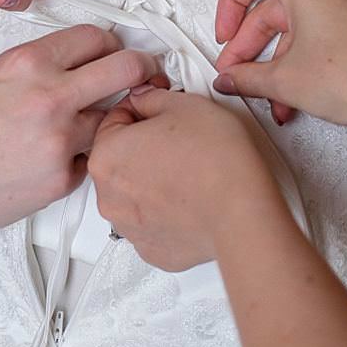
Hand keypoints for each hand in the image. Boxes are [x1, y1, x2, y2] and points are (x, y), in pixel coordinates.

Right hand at [0, 24, 161, 234]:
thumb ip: (37, 67)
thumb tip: (79, 62)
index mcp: (28, 63)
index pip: (97, 38)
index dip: (109, 45)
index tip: (114, 53)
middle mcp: (49, 97)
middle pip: (126, 70)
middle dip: (142, 70)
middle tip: (146, 76)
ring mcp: (59, 142)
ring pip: (112, 121)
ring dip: (102, 123)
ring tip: (72, 129)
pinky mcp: (60, 180)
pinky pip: (88, 161)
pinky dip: (75, 160)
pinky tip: (44, 161)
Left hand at [88, 87, 283, 271]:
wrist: (242, 213)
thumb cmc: (216, 162)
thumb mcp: (184, 105)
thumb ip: (151, 98)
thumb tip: (144, 99)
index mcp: (105, 155)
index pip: (113, 120)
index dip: (140, 111)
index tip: (158, 113)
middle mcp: (107, 195)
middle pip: (120, 159)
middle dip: (144, 148)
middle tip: (179, 143)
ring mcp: (127, 225)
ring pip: (133, 192)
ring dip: (151, 181)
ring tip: (187, 173)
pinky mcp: (149, 248)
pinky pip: (150, 222)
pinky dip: (164, 211)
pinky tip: (188, 200)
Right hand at [212, 0, 346, 128]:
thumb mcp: (284, 80)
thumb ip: (246, 76)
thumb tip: (228, 79)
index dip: (229, 4)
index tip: (224, 35)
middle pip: (274, 7)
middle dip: (250, 47)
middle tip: (237, 77)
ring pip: (299, 27)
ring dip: (278, 63)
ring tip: (270, 100)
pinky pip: (322, 34)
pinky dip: (304, 61)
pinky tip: (295, 98)